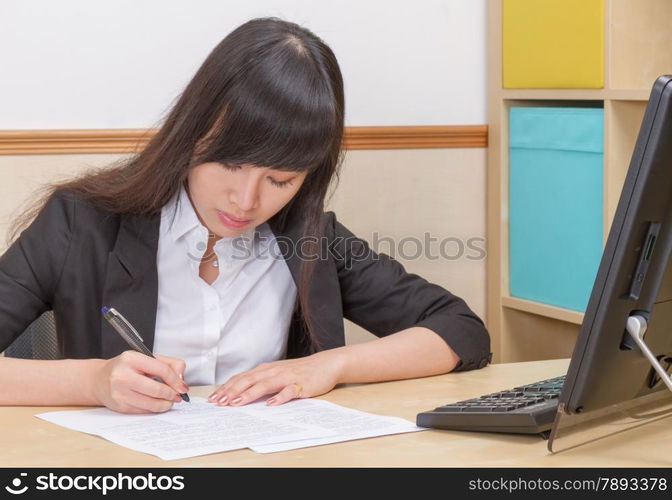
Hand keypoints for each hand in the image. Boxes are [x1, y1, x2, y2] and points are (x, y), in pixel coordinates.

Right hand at [91, 351, 188, 413]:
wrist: (99, 380)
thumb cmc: (127, 368)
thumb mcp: (146, 358)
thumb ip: (168, 363)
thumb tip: (181, 378)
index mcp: (131, 358)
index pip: (161, 370)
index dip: (176, 380)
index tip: (183, 386)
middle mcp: (122, 375)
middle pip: (157, 389)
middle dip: (172, 394)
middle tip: (177, 395)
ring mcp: (119, 392)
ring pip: (152, 403)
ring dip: (166, 404)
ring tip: (170, 401)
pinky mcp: (119, 406)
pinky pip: (144, 410)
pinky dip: (155, 408)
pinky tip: (157, 404)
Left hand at [207, 352, 343, 406]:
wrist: (325, 364)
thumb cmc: (299, 371)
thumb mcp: (276, 374)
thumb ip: (260, 381)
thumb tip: (239, 392)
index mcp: (265, 370)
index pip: (241, 378)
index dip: (226, 387)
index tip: (213, 398)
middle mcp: (273, 371)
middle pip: (248, 380)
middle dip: (231, 391)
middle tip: (218, 402)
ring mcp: (287, 377)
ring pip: (264, 385)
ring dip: (249, 394)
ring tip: (236, 403)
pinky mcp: (300, 384)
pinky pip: (289, 391)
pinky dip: (279, 397)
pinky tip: (271, 404)